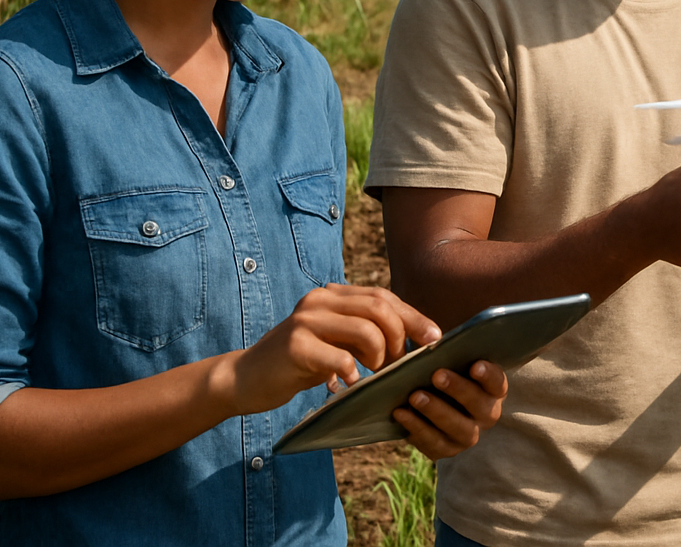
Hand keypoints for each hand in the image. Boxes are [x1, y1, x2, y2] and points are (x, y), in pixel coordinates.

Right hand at [223, 284, 440, 415]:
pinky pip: (341, 358)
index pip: (383, 296)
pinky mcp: (295, 345)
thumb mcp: (336, 342)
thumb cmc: (299, 364)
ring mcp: (306, 320)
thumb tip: (417, 340)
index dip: (413, 316)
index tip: (434, 339)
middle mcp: (320, 300)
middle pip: (380, 308)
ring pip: (366, 330)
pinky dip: (354, 374)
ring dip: (380, 357)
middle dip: (400, 337)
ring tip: (373, 375)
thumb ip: (365, 333)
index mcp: (333, 295)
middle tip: (399, 365)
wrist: (245, 379)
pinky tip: (349, 385)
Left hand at [393, 360, 508, 459]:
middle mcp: (486, 415)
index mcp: (493, 390)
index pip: (498, 383)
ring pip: (458, 428)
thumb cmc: (443, 374)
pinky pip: (433, 443)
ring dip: (436, 411)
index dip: (489, 375)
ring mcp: (468, 435)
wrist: (430, 402)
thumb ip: (450, 353)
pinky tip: (401, 412)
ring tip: (415, 396)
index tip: (475, 365)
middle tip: (437, 375)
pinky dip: (416, 427)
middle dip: (458, 390)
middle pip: (480, 406)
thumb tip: (434, 340)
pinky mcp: (447, 450)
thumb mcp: (450, 362)